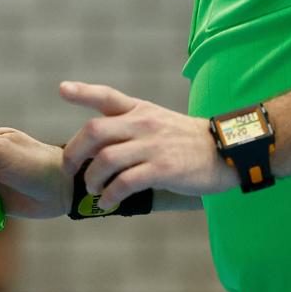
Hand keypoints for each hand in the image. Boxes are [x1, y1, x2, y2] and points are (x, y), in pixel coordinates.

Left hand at [58, 81, 235, 209]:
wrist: (227, 152)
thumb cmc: (187, 141)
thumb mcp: (158, 121)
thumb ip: (129, 125)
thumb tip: (95, 143)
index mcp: (140, 110)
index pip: (107, 95)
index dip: (83, 92)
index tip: (63, 90)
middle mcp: (143, 123)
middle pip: (94, 131)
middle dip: (74, 153)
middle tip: (69, 169)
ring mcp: (152, 146)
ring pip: (105, 160)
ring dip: (91, 178)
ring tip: (93, 188)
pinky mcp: (163, 169)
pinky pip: (125, 182)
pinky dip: (110, 194)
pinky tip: (108, 201)